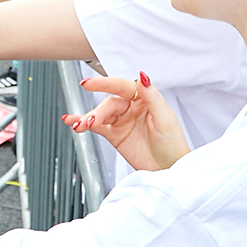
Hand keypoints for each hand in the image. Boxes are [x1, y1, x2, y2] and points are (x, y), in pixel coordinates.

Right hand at [65, 72, 190, 171]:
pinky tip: (74, 123)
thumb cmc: (173, 145)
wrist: (169, 169)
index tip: (89, 83)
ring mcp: (123, 121)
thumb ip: (152, 97)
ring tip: (79, 125)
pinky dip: (84, 124)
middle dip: (97, 111)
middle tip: (89, 120)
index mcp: (145, 99)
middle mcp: (132, 107)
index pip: (122, 86)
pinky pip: (97, 126)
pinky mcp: (115, 135)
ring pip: (101, 114)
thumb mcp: (166, 119)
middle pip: (109, 103)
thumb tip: (142, 77)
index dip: (105, 84)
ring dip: (88, 118)